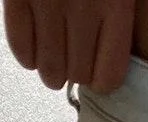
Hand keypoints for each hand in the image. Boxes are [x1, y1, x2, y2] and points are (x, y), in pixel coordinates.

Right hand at [3, 0, 135, 91]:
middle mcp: (82, 6)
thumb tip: (112, 64)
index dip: (102, 80)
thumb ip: (119, 16)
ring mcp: (47, 2)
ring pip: (50, 69)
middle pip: (79, 75)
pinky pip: (21, 47)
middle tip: (75, 61)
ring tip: (56, 59)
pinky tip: (35, 49)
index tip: (98, 75)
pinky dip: (27, 56)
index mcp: (116, 3)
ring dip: (53, 71)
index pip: (110, 75)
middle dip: (77, 73)